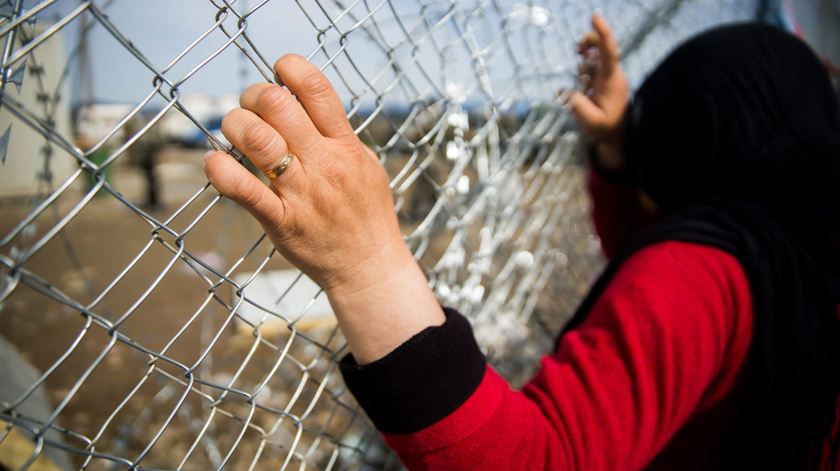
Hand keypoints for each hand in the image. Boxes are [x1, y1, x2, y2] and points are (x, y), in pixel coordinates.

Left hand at [204, 55, 442, 362]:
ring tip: (235, 132)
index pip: (316, 89)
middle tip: (250, 109)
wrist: (370, 267)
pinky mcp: (281, 222)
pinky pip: (244, 191)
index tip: (278, 73)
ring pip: (256, 139)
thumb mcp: (365, 166)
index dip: (289, 68)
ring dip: (235, 126)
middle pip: (277, 105)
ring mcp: (301, 193)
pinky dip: (220, 172)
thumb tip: (307, 101)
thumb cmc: (366, 216)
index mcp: (345, 146)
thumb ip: (338, 135)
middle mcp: (323, 164)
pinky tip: (213, 163)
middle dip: (252, 96)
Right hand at [568, 15, 628, 168]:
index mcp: (612, 81)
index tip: (594, 17)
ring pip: (595, 55)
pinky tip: (582, 85)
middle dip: (589, 42)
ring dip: (584, 59)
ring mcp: (607, 76)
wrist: (615, 135)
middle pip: (602, 46)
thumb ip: (578, 107)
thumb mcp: (592, 123)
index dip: (603, 33)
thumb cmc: (605, 129)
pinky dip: (583, 68)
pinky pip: (592, 65)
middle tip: (577, 51)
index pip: (609, 52)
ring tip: (581, 80)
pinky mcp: (602, 80)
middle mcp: (611, 74)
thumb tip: (563, 93)